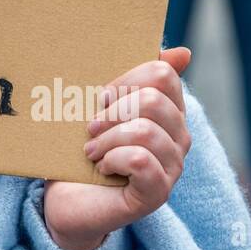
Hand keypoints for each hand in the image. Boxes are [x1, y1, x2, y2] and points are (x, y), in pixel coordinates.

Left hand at [42, 47, 192, 249]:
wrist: (66, 196)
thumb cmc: (83, 145)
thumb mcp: (101, 105)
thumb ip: (131, 77)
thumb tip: (184, 53)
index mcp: (168, 109)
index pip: (162, 74)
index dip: (125, 79)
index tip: (101, 96)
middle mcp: (179, 136)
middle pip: (155, 100)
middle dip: (113, 111)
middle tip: (91, 127)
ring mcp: (172, 166)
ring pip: (146, 131)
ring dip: (107, 138)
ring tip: (91, 150)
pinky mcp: (158, 192)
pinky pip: (141, 161)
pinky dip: (113, 159)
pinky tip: (102, 167)